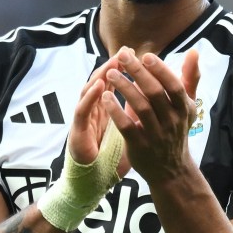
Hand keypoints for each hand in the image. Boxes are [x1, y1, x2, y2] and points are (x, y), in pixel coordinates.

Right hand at [67, 56, 129, 178]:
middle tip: (126, 52)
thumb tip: (156, 96)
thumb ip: (138, 112)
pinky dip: (89, 96)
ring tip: (113, 63)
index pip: (115, 82)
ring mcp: (84, 118)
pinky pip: (82, 110)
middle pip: (101, 80)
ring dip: (100, 74)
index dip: (126, 68)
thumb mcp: (130, 130)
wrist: (95, 180)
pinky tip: (99, 87)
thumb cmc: (110, 155)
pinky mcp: (77, 129)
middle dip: (114, 65)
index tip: (141, 55)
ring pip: (89, 89)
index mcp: (106, 108)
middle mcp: (94, 109)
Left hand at [102, 48, 200, 184]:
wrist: (171, 170)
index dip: (161, 70)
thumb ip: (189, 78)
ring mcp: (156, 134)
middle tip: (122, 56)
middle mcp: (172, 121)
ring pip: (140, 107)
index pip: (174, 86)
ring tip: (111, 73)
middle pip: (155, 93)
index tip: (146, 55)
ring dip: (125, 88)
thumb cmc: (176, 129)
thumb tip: (193, 51)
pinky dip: (116, 111)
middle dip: (138, 73)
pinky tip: (105, 97)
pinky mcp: (139, 146)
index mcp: (184, 109)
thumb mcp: (187, 106)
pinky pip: (126, 126)